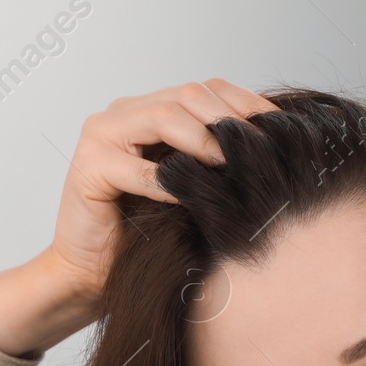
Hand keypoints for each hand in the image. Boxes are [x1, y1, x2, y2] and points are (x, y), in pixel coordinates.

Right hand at [0, 79, 275, 358]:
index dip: (244, 103)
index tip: (279, 128)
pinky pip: (136, 169)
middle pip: (186, 96)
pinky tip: (191, 196)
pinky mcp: (86, 169)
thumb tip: (268, 145)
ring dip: (204, 141)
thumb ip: (210, 157)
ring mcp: (99, 137)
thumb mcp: (186, 185)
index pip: (203, 90)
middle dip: (228, 120)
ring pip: (163, 118)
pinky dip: (168, 182)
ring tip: (229, 165)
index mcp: (145, 111)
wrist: (91, 275)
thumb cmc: (141, 235)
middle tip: (257, 148)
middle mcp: (120, 114)